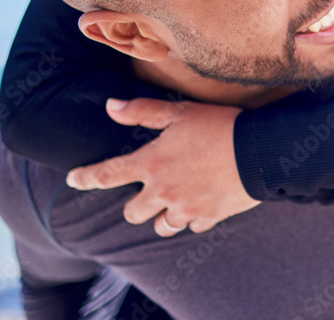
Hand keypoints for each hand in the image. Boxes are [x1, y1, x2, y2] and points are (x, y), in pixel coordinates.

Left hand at [65, 98, 259, 236]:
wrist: (259, 151)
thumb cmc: (220, 125)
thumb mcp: (180, 111)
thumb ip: (143, 111)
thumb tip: (111, 106)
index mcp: (151, 163)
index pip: (106, 175)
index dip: (86, 177)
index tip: (74, 179)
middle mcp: (162, 191)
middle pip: (132, 213)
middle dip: (136, 205)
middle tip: (148, 192)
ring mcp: (185, 208)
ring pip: (161, 226)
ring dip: (163, 216)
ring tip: (175, 201)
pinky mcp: (208, 218)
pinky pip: (191, 227)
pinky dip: (193, 218)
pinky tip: (201, 203)